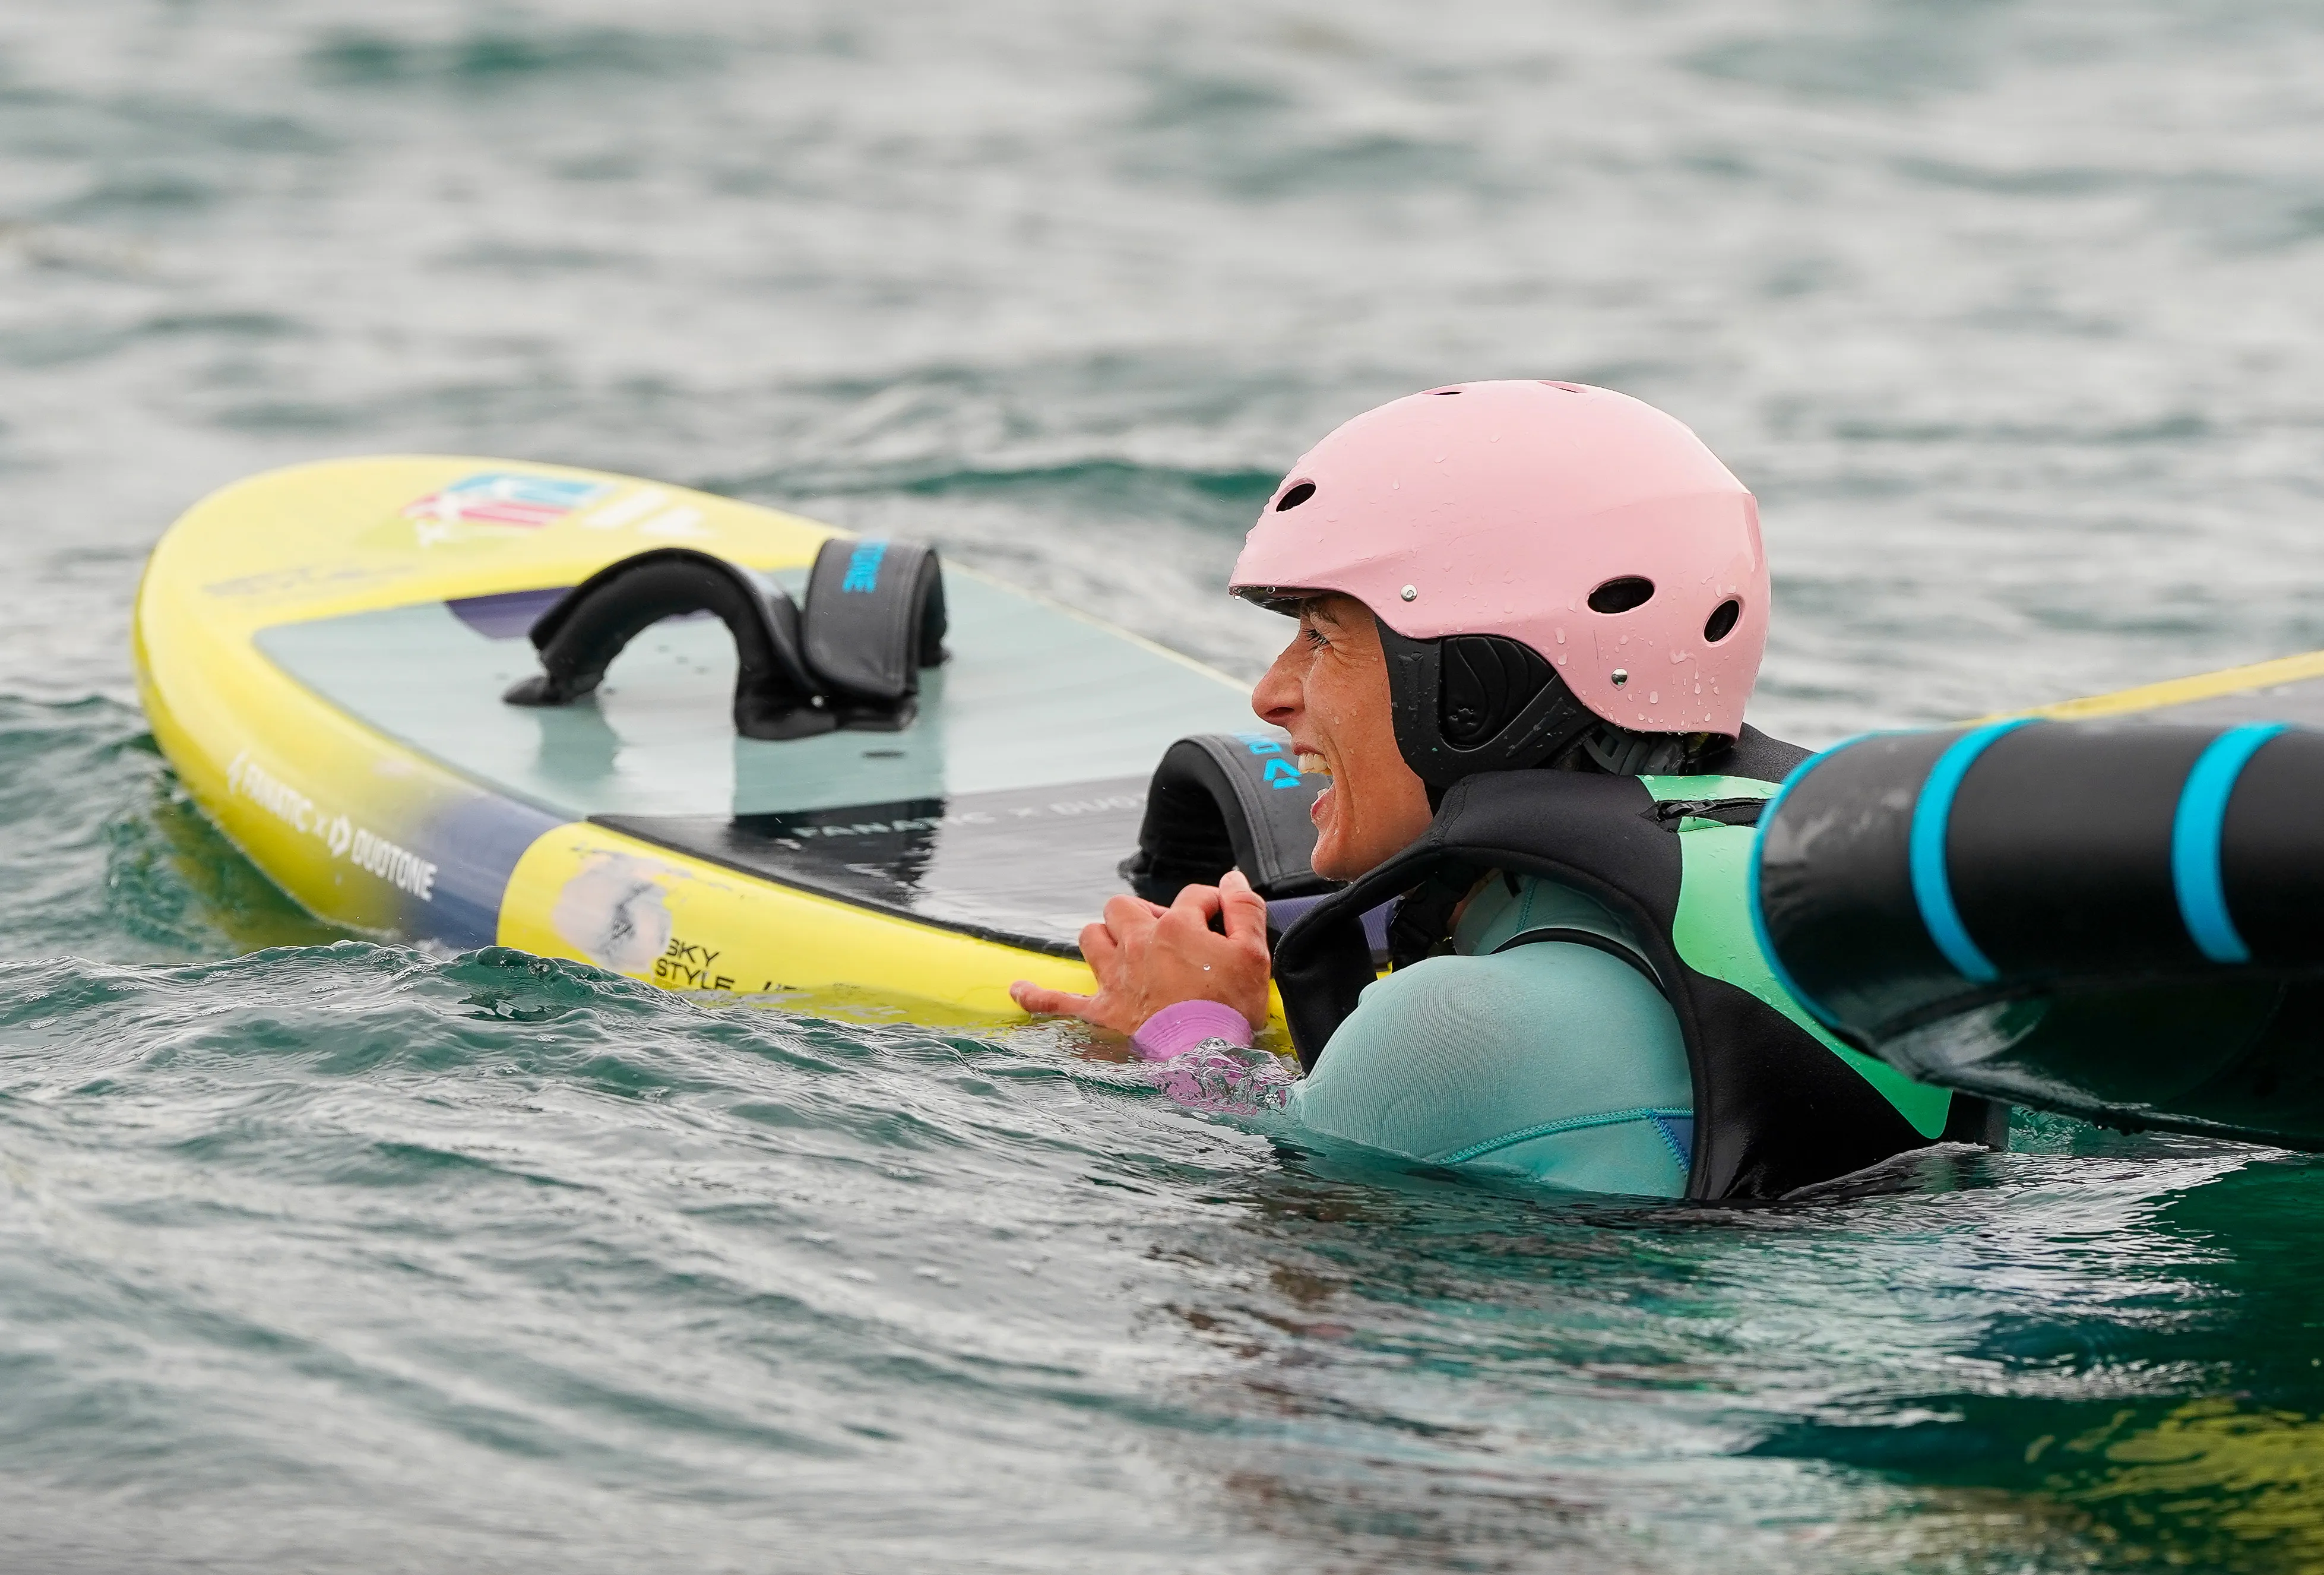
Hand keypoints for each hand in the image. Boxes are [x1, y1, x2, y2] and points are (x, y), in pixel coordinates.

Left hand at [1010, 868, 1270, 1033]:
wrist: (1204, 1061)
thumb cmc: (1230, 1010)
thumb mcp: (1254, 956)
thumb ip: (1244, 910)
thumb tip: (1232, 878)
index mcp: (1176, 928)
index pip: (1193, 898)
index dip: (1211, 905)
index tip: (1222, 920)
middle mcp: (1137, 945)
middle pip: (1125, 907)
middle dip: (1143, 912)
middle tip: (1166, 933)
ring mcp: (1114, 979)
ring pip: (1091, 937)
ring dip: (1103, 937)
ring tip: (1120, 948)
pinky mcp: (1097, 1014)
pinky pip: (1054, 1001)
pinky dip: (1036, 995)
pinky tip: (1019, 989)